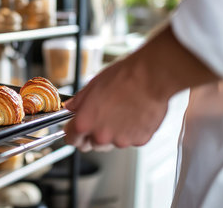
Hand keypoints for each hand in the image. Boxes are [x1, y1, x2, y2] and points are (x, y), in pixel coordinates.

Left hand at [63, 24, 218, 151]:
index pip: (71, 139)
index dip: (72, 134)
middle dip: (91, 135)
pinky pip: (130, 140)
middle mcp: (101, 136)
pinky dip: (130, 132)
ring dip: (112, 134)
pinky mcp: (139, 141)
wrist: (150, 77)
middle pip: (90, 145)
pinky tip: (133, 116)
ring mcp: (121, 141)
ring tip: (120, 113)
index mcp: (84, 123)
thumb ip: (78, 102)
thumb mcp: (91, 86)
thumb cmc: (123, 78)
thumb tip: (71, 107)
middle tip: (100, 119)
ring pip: (111, 143)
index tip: (75, 131)